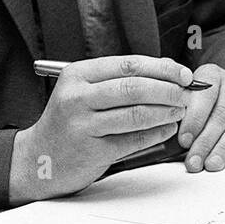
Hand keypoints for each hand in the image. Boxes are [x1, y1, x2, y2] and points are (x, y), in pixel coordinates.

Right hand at [9, 56, 192, 202]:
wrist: (38, 158)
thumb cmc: (69, 122)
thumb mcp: (84, 92)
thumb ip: (119, 81)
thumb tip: (168, 72)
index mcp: (78, 74)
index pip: (128, 64)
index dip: (161, 68)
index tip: (183, 74)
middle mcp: (77, 97)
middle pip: (134, 87)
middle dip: (168, 89)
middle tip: (186, 93)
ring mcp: (82, 125)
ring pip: (135, 113)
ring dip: (165, 111)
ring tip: (179, 111)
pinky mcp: (91, 151)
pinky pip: (132, 140)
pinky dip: (155, 134)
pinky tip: (167, 129)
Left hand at [178, 64, 224, 172]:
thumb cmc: (202, 100)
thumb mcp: (188, 95)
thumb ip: (179, 106)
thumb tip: (167, 125)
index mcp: (212, 74)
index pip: (204, 96)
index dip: (194, 120)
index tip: (184, 141)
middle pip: (220, 115)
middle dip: (205, 142)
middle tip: (195, 161)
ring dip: (223, 148)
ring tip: (211, 164)